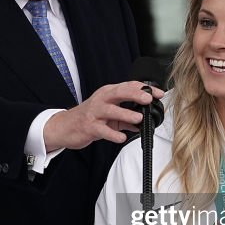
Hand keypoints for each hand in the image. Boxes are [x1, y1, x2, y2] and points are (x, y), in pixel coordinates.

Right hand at [43, 82, 164, 150]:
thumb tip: (142, 123)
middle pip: (119, 92)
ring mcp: (94, 113)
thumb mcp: (108, 115)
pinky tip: (121, 137)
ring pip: (111, 110)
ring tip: (139, 118)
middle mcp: (101, 100)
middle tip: (148, 99)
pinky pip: (102, 130)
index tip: (159, 94)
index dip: (144, 89)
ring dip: (125, 114)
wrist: (64, 127)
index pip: (128, 86)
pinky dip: (112, 134)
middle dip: (135, 94)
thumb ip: (125, 118)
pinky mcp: (89, 127)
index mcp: (108, 93)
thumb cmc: (88, 118)